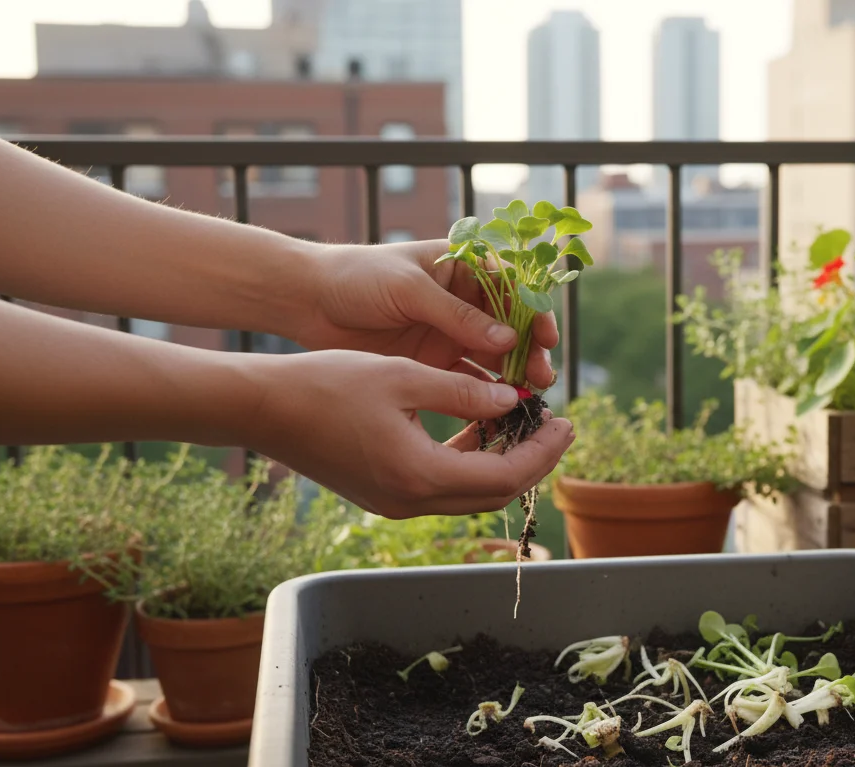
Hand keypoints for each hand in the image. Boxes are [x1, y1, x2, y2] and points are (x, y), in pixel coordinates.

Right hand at [242, 350, 573, 517]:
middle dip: (532, 460)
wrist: (262, 408)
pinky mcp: (383, 493)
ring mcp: (395, 503)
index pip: (505, 476)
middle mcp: (411, 501)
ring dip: (501, 460)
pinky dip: (468, 461)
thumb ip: (463, 392)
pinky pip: (442, 486)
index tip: (566, 421)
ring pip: (469, 493)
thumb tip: (512, 400)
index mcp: (420, 476)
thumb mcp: (404, 377)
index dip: (543, 451)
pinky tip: (478, 426)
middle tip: (557, 424)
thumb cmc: (327, 384)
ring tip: (523, 420)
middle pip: (493, 493)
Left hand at [294, 240, 558, 389]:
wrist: (307, 301)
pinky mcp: (434, 363)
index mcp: (464, 268)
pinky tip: (500, 409)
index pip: (514, 288)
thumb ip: (456, 315)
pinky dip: (487, 394)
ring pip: (496, 357)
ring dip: (515, 375)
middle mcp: (464, 301)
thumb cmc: (357, 277)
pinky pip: (470, 380)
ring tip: (529, 396)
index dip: (536, 311)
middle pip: (512, 327)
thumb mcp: (409, 288)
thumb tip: (509, 339)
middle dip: (531, 351)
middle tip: (542, 376)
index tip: (547, 337)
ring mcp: (450, 334)